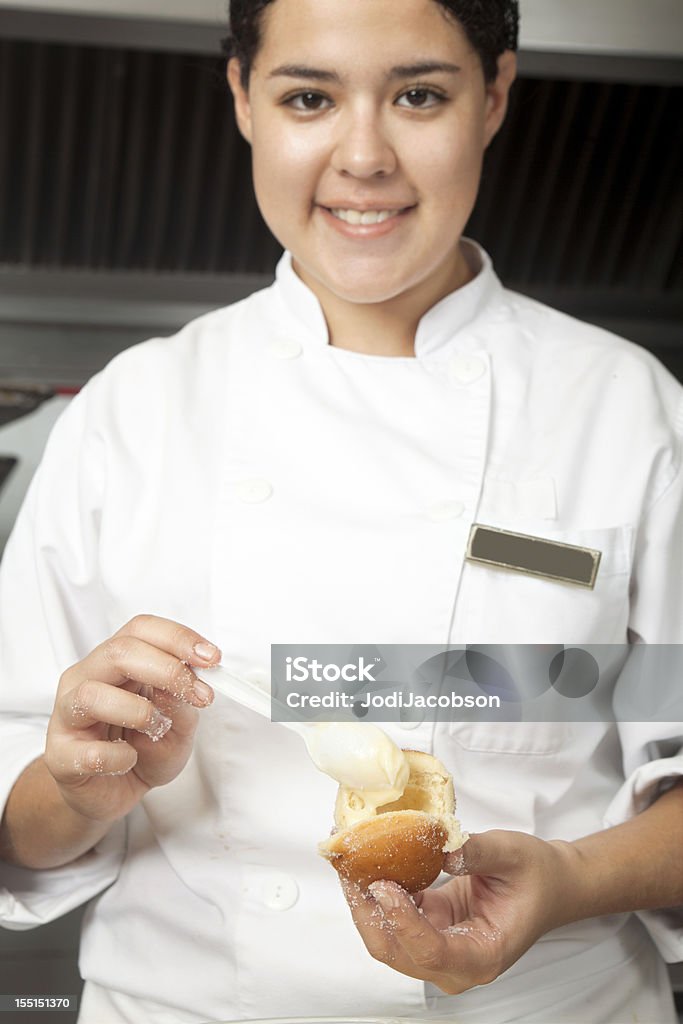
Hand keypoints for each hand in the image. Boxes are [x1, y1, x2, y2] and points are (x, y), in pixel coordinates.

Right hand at [44, 615, 219, 824]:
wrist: (113, 793)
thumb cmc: (143, 750)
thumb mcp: (178, 723)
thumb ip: (180, 699)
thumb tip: (186, 676)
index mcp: (115, 662)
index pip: (141, 629)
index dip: (178, 638)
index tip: (212, 658)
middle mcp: (86, 678)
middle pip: (119, 651)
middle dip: (167, 670)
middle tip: (199, 695)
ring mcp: (67, 715)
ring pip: (92, 694)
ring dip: (139, 712)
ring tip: (157, 729)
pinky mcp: (60, 755)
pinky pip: (89, 752)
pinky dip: (119, 757)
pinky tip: (129, 760)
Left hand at [341, 829, 575, 994]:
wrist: (549, 884)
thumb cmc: (537, 875)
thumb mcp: (512, 854)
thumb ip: (475, 851)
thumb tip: (438, 843)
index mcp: (483, 954)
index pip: (431, 951)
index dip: (402, 921)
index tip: (383, 884)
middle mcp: (456, 964)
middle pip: (396, 951)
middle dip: (366, 909)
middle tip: (350, 863)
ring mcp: (438, 950)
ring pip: (386, 937)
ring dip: (363, 899)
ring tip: (349, 857)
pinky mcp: (428, 929)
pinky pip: (392, 917)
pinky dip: (376, 892)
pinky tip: (367, 861)